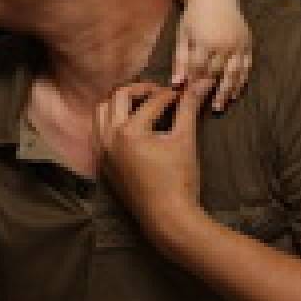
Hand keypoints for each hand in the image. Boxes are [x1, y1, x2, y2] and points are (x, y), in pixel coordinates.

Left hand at [96, 81, 212, 239]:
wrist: (168, 218)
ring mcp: (102, 151)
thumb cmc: (179, 180)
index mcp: (128, 131)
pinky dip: (110, 122)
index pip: (151, 101)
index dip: (170, 94)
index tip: (183, 92)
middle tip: (159, 93)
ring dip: (118, 103)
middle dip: (139, 90)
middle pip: (117, 96)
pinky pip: (98, 133)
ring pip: (101, 112)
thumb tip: (202, 82)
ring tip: (141, 105)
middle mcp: (108, 138)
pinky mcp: (102, 164)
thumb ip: (189, 108)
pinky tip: (129, 126)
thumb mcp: (185, 140)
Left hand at [173, 0, 252, 111]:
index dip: (192, 85)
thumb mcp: (182, 35)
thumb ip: (180, 60)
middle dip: (208, 91)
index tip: (187, 99)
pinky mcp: (248, 44)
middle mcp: (224, 44)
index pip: (198, 70)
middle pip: (216, 73)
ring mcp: (238, 44)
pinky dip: (241, 81)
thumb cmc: (194, 16)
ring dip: (226, 91)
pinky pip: (247, 66)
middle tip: (202, 108)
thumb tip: (176, 84)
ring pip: (234, 73)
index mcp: (205, 41)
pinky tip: (235, 93)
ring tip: (219, 106)